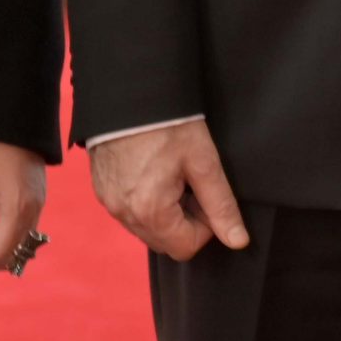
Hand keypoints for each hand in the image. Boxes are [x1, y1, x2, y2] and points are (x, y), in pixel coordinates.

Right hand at [90, 121, 249, 261]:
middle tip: (191, 183)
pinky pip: (129, 211)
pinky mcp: (101, 190)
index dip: (205, 226)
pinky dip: (146, 202)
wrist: (129, 92)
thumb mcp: (203, 162)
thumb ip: (221, 205)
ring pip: (147, 228)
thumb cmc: (168, 123)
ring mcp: (108, 203)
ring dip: (165, 212)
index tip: (205, 193)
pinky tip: (154, 171)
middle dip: (184, 220)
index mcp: (150, 212)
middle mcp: (124, 214)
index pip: (186, 247)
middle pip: (165, 241)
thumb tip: (238, 241)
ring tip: (172, 174)